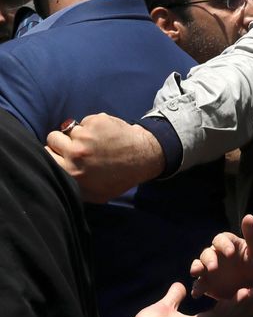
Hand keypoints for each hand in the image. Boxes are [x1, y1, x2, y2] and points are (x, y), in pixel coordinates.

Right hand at [45, 113, 163, 202]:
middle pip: (52, 138)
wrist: (144, 157)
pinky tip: (106, 135)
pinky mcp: (96, 121)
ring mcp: (86, 135)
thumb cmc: (119, 178)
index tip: (62, 154)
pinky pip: (85, 121)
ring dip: (81, 134)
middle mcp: (75, 153)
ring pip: (70, 128)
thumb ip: (70, 186)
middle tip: (78, 147)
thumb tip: (53, 179)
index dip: (53, 153)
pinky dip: (94, 126)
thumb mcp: (93, 195)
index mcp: (71, 172)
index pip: (45, 154)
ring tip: (96, 143)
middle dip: (62, 141)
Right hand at [191, 215, 252, 315]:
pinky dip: (196, 288)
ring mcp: (210, 270)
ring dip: (196, 269)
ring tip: (196, 274)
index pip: (221, 239)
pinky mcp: (207, 284)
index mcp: (228, 244)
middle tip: (213, 268)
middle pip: (207, 253)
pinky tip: (197, 293)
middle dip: (208, 259)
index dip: (223, 245)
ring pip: (198, 266)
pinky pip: (198, 284)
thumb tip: (249, 216)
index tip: (231, 253)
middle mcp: (217, 255)